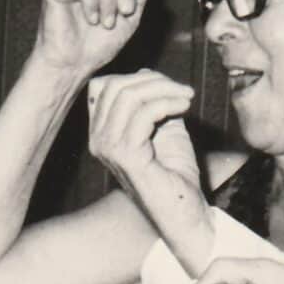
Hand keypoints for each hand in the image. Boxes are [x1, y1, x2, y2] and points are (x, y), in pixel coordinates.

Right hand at [86, 70, 200, 211]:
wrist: (183, 210)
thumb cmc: (174, 173)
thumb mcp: (163, 126)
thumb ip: (151, 101)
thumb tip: (144, 74)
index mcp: (101, 132)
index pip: (104, 86)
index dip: (137, 77)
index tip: (169, 86)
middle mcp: (98, 140)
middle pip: (114, 87)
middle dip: (153, 80)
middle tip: (182, 90)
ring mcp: (108, 148)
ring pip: (128, 97)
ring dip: (164, 90)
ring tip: (186, 97)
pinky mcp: (126, 155)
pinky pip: (144, 113)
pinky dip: (168, 103)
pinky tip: (184, 107)